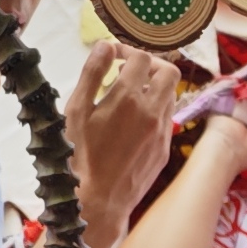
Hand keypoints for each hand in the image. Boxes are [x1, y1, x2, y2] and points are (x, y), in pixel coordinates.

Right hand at [65, 42, 180, 231]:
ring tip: (128, 98)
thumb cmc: (78, 156)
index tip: (114, 58)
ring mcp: (162, 132)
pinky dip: (154, 111)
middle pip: (169, 72)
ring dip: (154, 89)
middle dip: (151, 66)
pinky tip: (133, 122)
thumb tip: (106, 46)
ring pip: (171, 96)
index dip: (127, 51)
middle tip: (129, 73)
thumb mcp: (76, 111)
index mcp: (128, 98)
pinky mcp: (164, 149)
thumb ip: (92, 73)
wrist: (97, 201)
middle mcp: (152, 112)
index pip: (141, 57)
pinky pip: (167, 119)